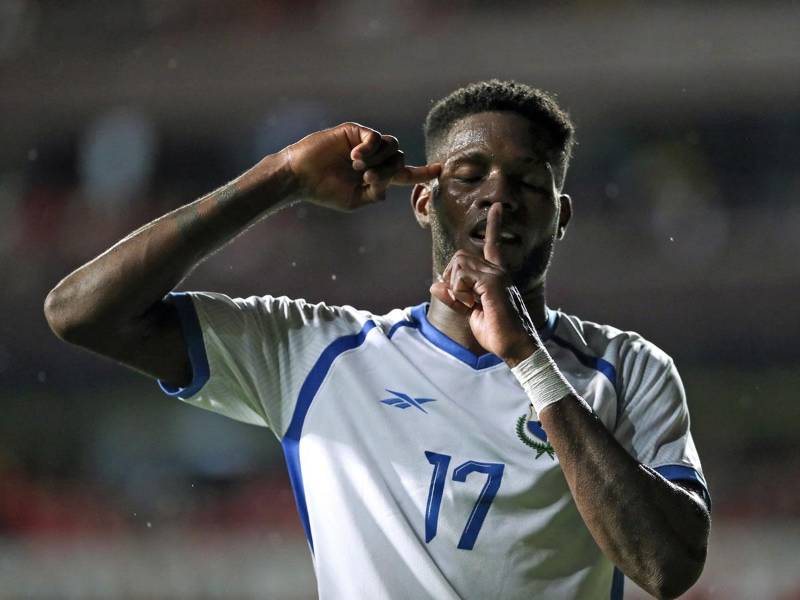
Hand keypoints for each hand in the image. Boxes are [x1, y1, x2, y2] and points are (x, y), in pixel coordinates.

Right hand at [283, 122, 440, 210]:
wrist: (301, 176)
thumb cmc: (324, 190)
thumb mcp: (354, 201)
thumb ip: (375, 194)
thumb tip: (388, 185)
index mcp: (376, 175)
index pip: (405, 173)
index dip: (423, 172)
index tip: (440, 169)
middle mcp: (374, 158)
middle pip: (400, 159)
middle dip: (389, 171)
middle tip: (368, 179)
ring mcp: (365, 144)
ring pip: (393, 146)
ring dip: (379, 160)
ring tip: (359, 168)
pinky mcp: (354, 131)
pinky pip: (375, 137)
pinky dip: (369, 149)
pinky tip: (355, 157)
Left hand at [429, 203, 540, 362]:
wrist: (515, 347)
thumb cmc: (496, 332)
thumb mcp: (470, 314)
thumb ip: (454, 297)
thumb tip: (434, 283)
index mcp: (496, 275)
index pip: (493, 244)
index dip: (494, 225)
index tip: (497, 207)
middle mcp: (498, 271)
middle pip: (460, 257)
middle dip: (451, 278)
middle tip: (461, 300)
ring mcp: (497, 275)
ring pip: (459, 265)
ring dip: (456, 288)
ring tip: (470, 305)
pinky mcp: (493, 283)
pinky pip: (462, 278)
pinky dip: (459, 294)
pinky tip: (472, 305)